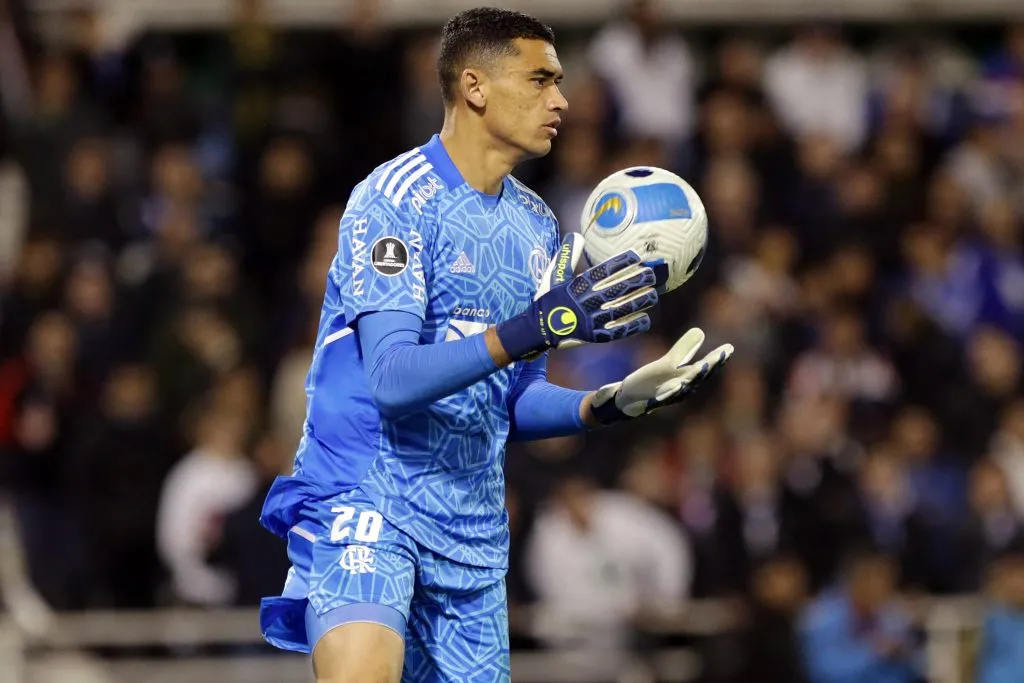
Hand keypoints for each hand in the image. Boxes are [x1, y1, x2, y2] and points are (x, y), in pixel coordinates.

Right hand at [495, 233, 657, 360]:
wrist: (538, 329)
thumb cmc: (548, 300)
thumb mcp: (554, 276)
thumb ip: (567, 256)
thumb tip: (574, 235)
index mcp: (578, 285)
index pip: (603, 271)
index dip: (621, 262)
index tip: (636, 256)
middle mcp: (586, 302)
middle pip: (616, 289)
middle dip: (636, 281)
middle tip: (651, 274)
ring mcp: (591, 320)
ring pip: (620, 310)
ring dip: (638, 302)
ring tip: (653, 294)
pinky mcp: (594, 336)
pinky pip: (617, 331)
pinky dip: (632, 326)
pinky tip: (645, 320)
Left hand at [590, 328, 732, 424]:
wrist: (628, 399)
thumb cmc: (652, 381)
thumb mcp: (669, 363)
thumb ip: (684, 349)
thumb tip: (700, 331)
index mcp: (687, 379)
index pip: (706, 369)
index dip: (718, 360)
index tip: (729, 348)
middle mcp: (681, 390)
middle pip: (698, 378)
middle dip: (710, 367)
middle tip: (721, 355)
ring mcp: (666, 396)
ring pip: (684, 388)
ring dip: (694, 378)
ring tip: (702, 365)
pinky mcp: (650, 401)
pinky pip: (662, 398)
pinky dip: (670, 392)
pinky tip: (677, 384)